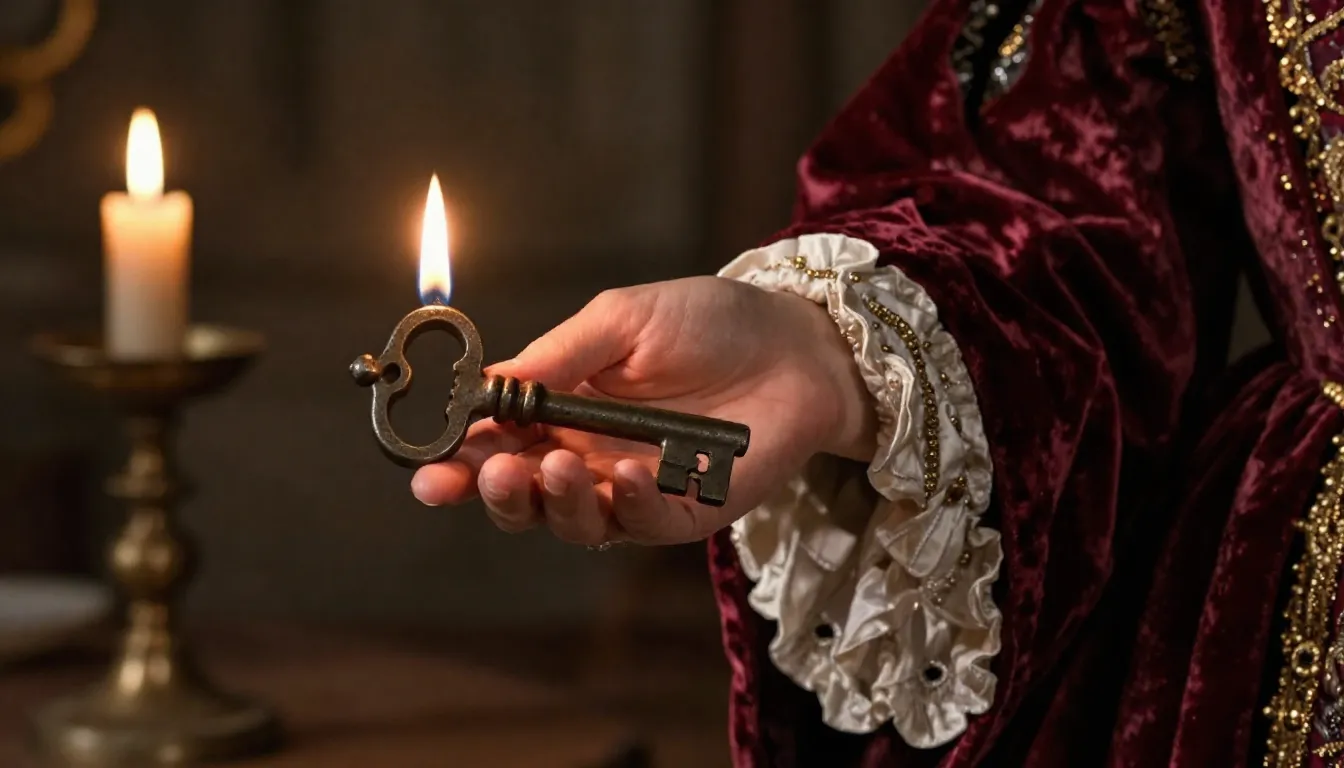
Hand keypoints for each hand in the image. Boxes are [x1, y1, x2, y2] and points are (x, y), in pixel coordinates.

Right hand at [411, 276, 875, 544]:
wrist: (796, 344)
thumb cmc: (707, 321)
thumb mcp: (623, 319)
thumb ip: (559, 354)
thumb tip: (488, 381)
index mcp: (560, 410)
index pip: (495, 444)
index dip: (458, 460)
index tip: (431, 469)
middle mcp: (586, 456)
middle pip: (522, 496)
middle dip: (495, 492)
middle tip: (491, 472)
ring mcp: (632, 491)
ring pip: (572, 522)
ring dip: (555, 502)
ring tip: (561, 466)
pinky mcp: (683, 513)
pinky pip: (641, 525)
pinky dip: (628, 506)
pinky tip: (629, 475)